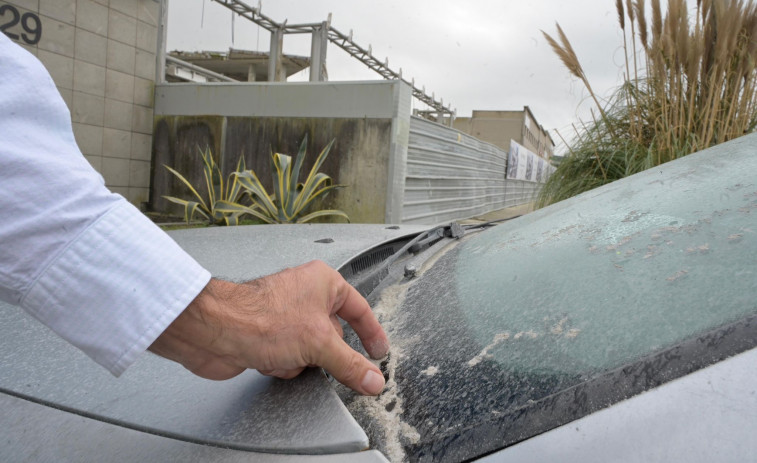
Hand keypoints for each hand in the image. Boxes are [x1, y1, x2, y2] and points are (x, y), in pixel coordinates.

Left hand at [148, 260, 388, 394]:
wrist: (215, 331)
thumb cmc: (261, 318)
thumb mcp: (319, 344)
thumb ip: (350, 364)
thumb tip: (373, 379)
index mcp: (323, 282)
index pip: (359, 310)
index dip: (371, 333)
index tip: (379, 353)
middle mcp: (304, 295)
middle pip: (333, 335)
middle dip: (324, 353)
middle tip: (324, 361)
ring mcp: (285, 316)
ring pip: (311, 351)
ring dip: (300, 361)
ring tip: (285, 354)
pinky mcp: (268, 335)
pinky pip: (290, 358)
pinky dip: (282, 364)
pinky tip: (268, 359)